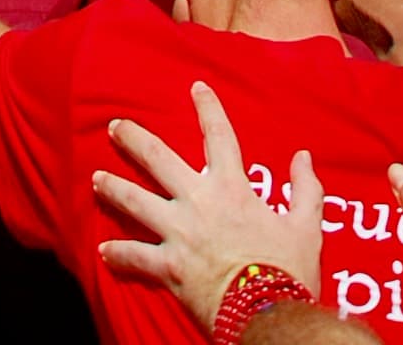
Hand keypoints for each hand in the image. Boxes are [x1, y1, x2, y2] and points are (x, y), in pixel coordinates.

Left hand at [93, 79, 324, 318]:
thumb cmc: (288, 271)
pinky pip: (136, 256)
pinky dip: (119, 253)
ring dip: (113, 188)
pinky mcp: (168, 266)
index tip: (196, 88)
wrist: (268, 314)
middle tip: (115, 126)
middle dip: (133, 139)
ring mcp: (179, 233)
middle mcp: (198, 202)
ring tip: (97, 179)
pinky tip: (104, 250)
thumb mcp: (306, 228)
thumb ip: (306, 190)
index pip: (220, 137)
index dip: (208, 109)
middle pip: (158, 159)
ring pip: (135, 201)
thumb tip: (303, 156)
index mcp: (232, 189)